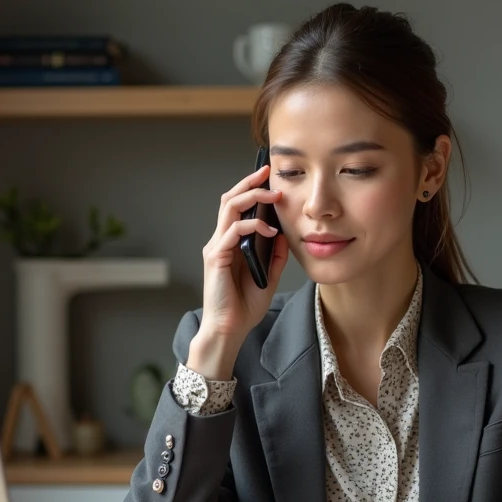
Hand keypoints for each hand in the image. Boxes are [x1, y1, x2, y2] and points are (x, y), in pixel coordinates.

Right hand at [196, 164, 289, 343]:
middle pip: (230, 199)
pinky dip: (251, 226)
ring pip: (228, 208)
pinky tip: (269, 230)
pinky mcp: (215, 258)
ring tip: (273, 195)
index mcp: (231, 243)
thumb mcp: (269, 276)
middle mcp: (221, 241)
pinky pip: (232, 232)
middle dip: (249, 182)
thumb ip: (276, 255)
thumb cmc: (244, 306)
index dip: (252, 189)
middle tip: (268, 172)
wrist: (229, 329)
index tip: (270, 177)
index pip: (238, 207)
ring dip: (251, 197)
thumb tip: (286, 233)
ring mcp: (216, 247)